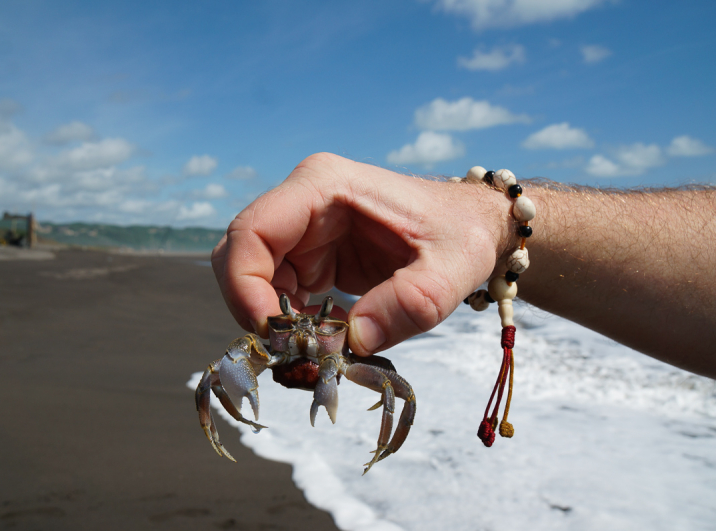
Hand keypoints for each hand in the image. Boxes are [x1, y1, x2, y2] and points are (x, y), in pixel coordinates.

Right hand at [212, 153, 514, 355]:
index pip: (251, 232)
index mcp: (325, 185)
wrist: (474, 227)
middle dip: (256, 310)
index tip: (274, 336)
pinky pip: (279, 292)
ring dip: (276, 322)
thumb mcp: (452, 269)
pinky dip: (292, 323)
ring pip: (255, 279)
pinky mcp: (313, 254)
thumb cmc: (464, 234)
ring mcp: (305, 227)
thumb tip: (352, 342)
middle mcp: (305, 200)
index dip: (244, 285)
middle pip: (242, 257)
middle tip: (295, 352)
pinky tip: (329, 337)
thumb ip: (410, 303)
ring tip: (320, 349)